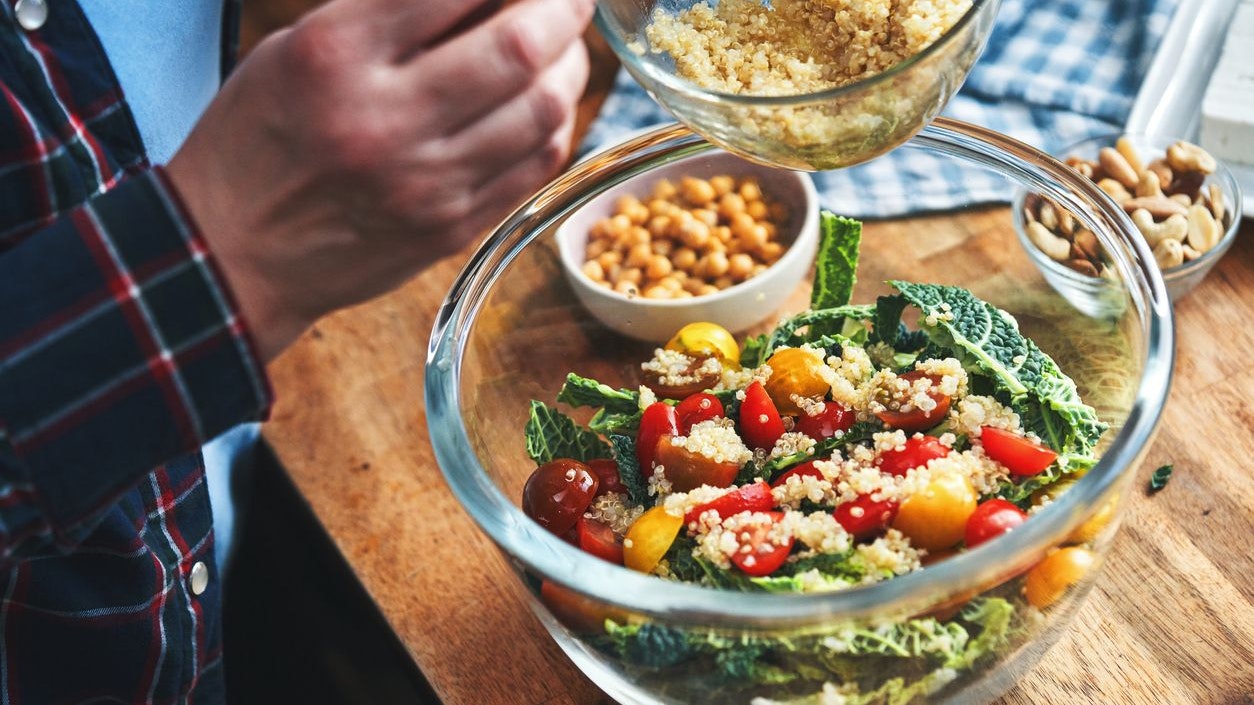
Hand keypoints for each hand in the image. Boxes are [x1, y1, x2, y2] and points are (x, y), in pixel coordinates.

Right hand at [167, 0, 593, 360]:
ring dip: (570, 66)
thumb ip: (391, 14)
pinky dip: (556, 124)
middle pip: (519, 48)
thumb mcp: (298, 47)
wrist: (233, 252)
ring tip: (565, 48)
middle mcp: (386, 118)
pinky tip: (548, 104)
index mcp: (335, 55)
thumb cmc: (260, 138)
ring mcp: (426, 182)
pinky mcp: (452, 227)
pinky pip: (536, 165)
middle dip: (564, 9)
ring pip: (543, 110)